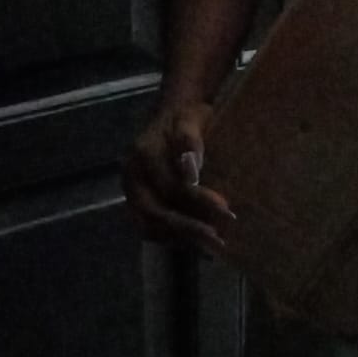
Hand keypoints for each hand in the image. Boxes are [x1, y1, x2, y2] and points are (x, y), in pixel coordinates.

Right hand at [122, 102, 234, 255]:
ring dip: (180, 238)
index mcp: (143, 154)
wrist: (174, 111)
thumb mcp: (191, 119)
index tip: (226, 211)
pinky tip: (197, 242)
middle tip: (218, 241)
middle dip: (187, 229)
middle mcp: (131, 175)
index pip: (170, 187)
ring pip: (149, 225)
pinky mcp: (137, 201)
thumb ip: (189, 143)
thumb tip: (190, 172)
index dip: (198, 201)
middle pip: (154, 213)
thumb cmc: (188, 115)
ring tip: (212, 245)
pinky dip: (173, 237)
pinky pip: (150, 227)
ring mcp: (131, 190)